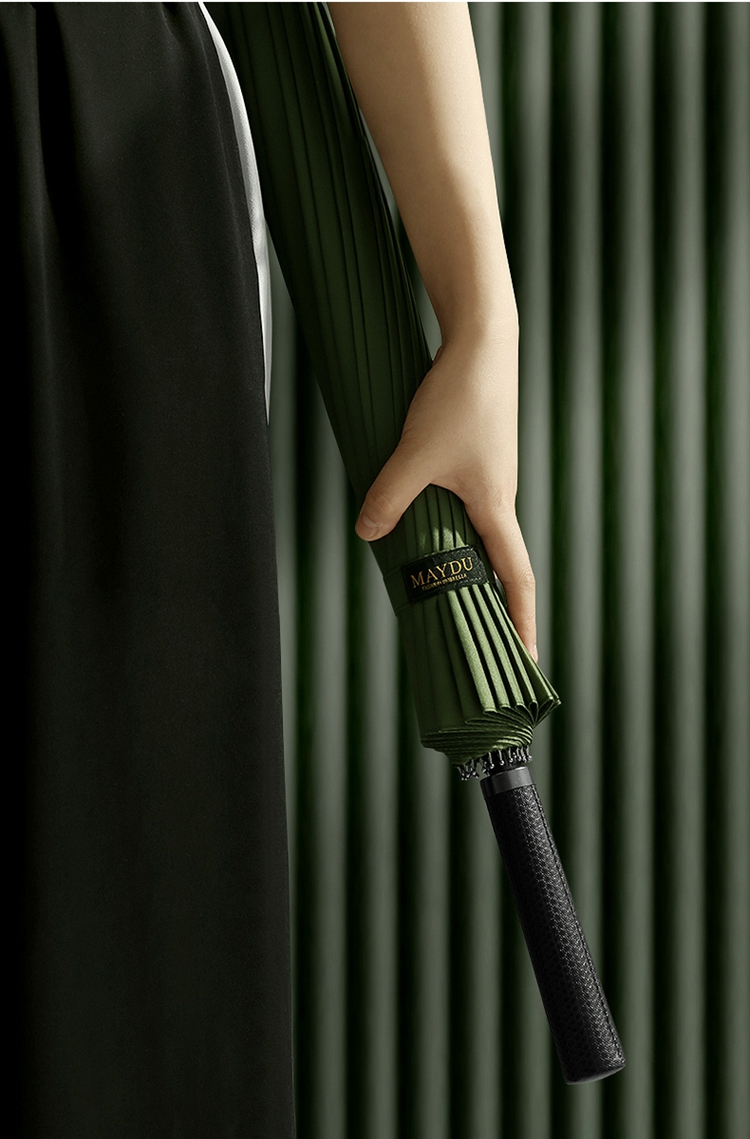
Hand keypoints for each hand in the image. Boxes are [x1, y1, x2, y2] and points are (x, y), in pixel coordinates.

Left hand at [355, 328, 537, 661]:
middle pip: (501, 563)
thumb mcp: (414, 454)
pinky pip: (468, 508)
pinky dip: (455, 532)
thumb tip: (366, 533)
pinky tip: (429, 531)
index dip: (522, 621)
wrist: (482, 343)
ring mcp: (490, 478)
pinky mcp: (477, 458)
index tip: (526, 658)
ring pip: (481, 534)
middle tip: (487, 642)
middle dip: (496, 606)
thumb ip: (388, 497)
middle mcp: (499, 497)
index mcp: (495, 506)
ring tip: (450, 597)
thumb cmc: (459, 398)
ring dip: (471, 568)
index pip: (516, 578)